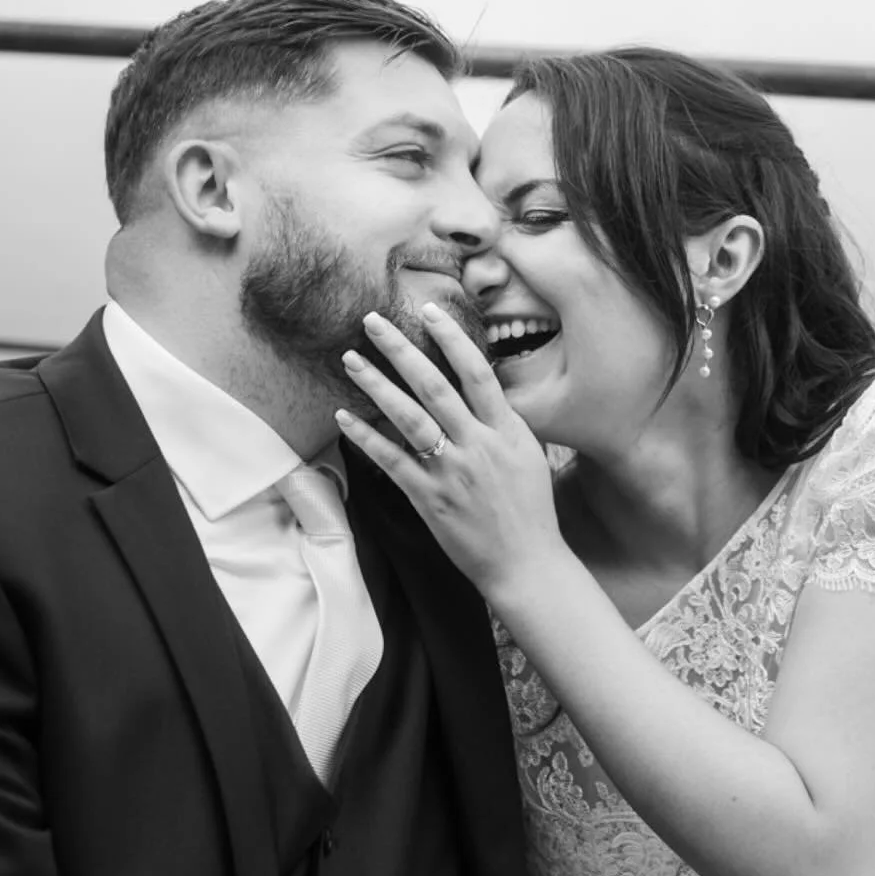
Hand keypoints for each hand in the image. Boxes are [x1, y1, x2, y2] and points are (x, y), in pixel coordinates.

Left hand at [334, 304, 566, 603]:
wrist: (527, 564)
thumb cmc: (530, 512)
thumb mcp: (529, 456)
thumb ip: (503, 423)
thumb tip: (482, 392)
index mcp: (507, 430)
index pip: (476, 372)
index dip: (451, 337)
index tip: (428, 311)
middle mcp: (479, 445)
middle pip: (434, 385)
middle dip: (400, 349)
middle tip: (372, 321)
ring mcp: (453, 472)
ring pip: (408, 418)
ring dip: (376, 385)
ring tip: (351, 360)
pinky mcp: (431, 499)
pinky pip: (392, 462)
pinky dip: (366, 438)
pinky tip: (344, 418)